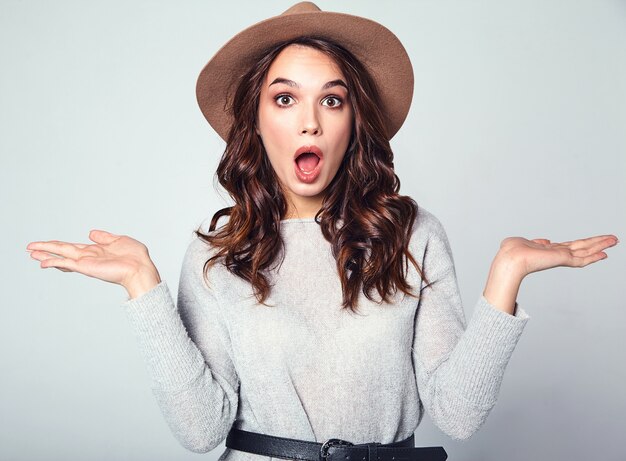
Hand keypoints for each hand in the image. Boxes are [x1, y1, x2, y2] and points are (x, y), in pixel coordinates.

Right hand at [26, 230, 161, 296]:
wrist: (141, 268)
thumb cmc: (135, 257)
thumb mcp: (119, 240)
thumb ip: (104, 237)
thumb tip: (91, 233)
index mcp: (95, 251)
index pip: (72, 247)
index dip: (59, 245)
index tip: (47, 245)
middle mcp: (88, 257)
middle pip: (62, 250)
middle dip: (46, 248)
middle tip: (30, 248)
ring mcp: (86, 262)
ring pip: (60, 256)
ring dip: (45, 254)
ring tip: (31, 253)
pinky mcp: (86, 267)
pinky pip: (66, 263)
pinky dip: (54, 262)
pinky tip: (43, 262)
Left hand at [483, 234, 617, 314]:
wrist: (510, 259)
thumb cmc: (511, 251)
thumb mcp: (523, 242)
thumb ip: (535, 241)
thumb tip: (545, 241)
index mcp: (548, 250)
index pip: (569, 247)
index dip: (582, 244)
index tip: (594, 242)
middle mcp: (556, 254)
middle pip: (582, 247)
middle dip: (598, 243)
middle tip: (613, 239)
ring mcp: (560, 258)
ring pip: (586, 251)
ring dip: (601, 245)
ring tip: (615, 240)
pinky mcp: (562, 260)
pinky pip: (582, 259)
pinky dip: (594, 256)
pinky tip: (605, 253)